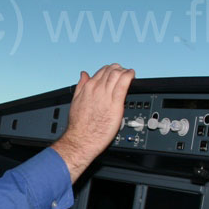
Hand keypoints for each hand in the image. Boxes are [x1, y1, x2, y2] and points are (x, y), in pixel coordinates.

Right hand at [51, 63, 134, 183]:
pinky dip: (129, 77)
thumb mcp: (75, 100)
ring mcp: (106, 96)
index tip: (116, 73)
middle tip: (124, 73)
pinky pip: (123, 85)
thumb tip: (84, 74)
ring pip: (117, 74)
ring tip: (129, 74)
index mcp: (88, 88)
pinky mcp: (115, 104)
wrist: (81, 139)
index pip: (102, 71)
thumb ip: (81, 86)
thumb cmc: (78, 125)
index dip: (111, 70)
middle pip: (111, 71)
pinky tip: (132, 75)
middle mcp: (97, 89)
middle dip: (119, 69)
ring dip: (124, 71)